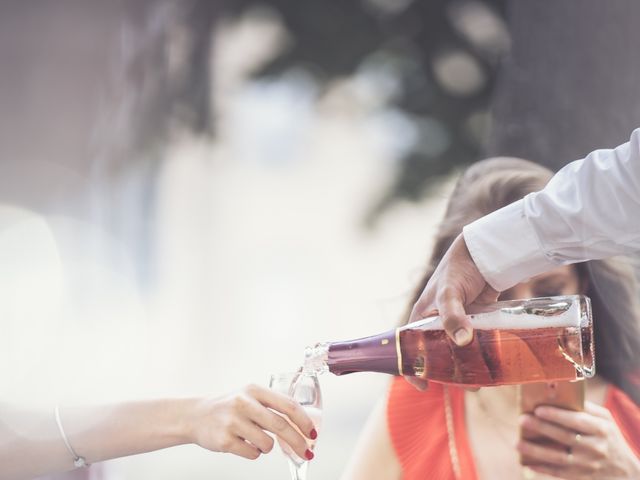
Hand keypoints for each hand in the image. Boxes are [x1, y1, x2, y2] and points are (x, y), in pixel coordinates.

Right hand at [187, 384, 316, 460]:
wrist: (196, 416)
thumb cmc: (229, 407)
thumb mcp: (250, 396)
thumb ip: (272, 406)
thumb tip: (302, 425)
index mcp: (254, 390)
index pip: (287, 405)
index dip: (304, 421)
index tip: (312, 433)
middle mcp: (244, 402)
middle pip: (281, 425)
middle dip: (297, 442)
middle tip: (306, 452)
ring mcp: (233, 421)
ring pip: (267, 443)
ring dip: (268, 447)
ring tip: (256, 440)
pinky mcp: (225, 440)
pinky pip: (253, 454)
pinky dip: (254, 453)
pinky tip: (244, 444)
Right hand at [405, 234, 497, 390]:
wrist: (482, 254)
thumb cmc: (457, 270)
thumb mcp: (449, 293)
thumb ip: (453, 316)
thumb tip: (462, 341)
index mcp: (421, 319)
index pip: (410, 349)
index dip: (413, 369)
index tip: (423, 387)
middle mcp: (436, 325)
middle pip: (437, 356)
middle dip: (449, 373)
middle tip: (467, 385)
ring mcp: (457, 324)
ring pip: (458, 352)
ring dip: (468, 366)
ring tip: (483, 379)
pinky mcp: (475, 322)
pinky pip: (475, 343)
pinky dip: (481, 354)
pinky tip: (492, 364)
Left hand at [518, 401, 639, 478]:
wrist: (624, 470)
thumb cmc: (608, 436)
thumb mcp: (605, 419)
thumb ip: (585, 407)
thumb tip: (559, 393)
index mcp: (601, 429)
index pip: (577, 421)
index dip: (558, 416)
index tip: (538, 409)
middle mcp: (596, 447)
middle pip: (565, 437)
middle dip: (542, 428)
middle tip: (522, 419)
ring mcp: (588, 464)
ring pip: (559, 458)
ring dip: (537, 451)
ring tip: (518, 443)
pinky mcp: (581, 476)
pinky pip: (560, 473)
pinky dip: (543, 469)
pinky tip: (528, 463)